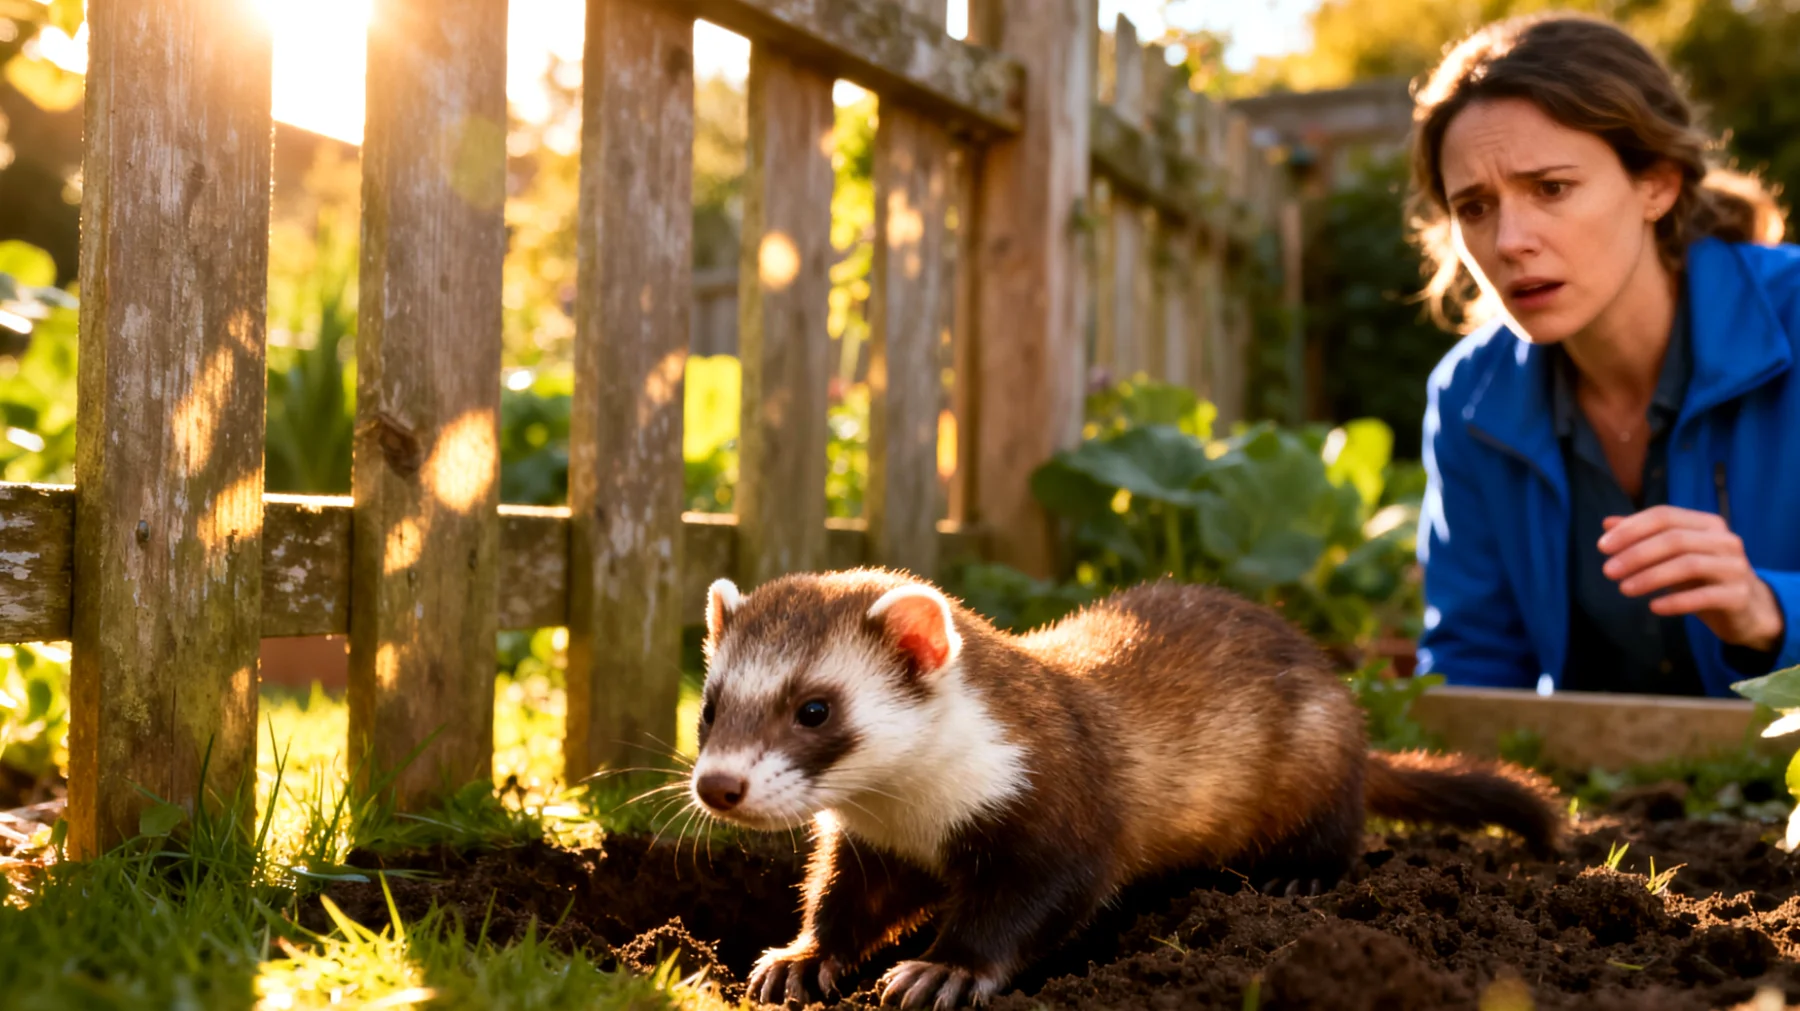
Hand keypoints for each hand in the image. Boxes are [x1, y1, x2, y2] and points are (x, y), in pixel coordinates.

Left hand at [1599, 505, 1784, 652]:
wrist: (1746, 608)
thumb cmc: (1702, 576)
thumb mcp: (1673, 555)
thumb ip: (1643, 537)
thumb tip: (1607, 523)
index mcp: (1707, 524)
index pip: (1664, 516)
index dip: (1631, 529)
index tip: (1602, 546)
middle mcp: (1725, 540)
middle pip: (1674, 539)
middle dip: (1636, 554)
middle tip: (1607, 571)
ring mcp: (1735, 567)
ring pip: (1688, 565)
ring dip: (1650, 577)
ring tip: (1623, 589)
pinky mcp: (1739, 595)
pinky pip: (1704, 596)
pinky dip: (1675, 602)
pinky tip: (1653, 607)